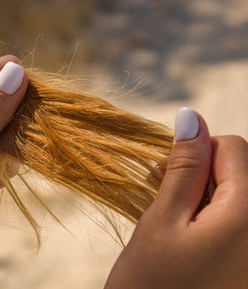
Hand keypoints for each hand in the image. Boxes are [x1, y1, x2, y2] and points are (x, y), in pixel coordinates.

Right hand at [105, 108, 247, 287]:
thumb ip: (183, 167)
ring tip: (170, 216)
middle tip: (161, 192)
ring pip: (237, 194)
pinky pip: (236, 219)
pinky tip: (187, 230)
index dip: (196, 153)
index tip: (166, 174)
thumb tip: (191, 117)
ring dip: (203, 195)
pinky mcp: (246, 258)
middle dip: (200, 174)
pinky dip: (212, 216)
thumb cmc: (150, 283)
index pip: (234, 149)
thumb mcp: (161, 220)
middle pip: (240, 171)